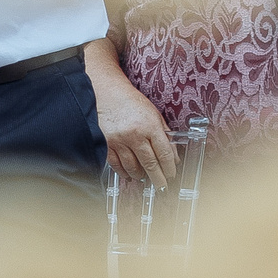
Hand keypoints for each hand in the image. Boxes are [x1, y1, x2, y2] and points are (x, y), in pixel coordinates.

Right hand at [89, 50, 176, 187]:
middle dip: (158, 177)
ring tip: (144, 178)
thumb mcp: (153, 113)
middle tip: (161, 185)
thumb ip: (164, 133)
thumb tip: (171, 154)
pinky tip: (129, 174)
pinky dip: (123, 172)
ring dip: (140, 175)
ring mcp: (119, 140)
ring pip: (132, 166)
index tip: (171, 174)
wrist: (105, 92)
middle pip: (150, 163)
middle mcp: (135, 135)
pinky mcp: (106, 143)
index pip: (164, 153)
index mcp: (150, 126)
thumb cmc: (130, 101)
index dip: (169, 167)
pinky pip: (116, 164)